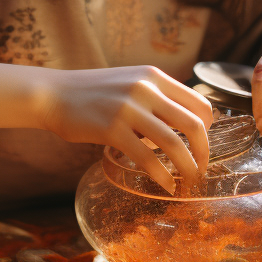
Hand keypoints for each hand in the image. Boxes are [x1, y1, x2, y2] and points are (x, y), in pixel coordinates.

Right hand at [40, 66, 213, 194]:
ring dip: (187, 167)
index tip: (201, 145)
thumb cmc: (93, 92)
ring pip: (174, 143)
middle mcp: (145, 88)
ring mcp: (129, 108)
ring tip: (188, 180)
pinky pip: (147, 158)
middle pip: (194, 124)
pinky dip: (162, 176)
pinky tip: (165, 186)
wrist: (54, 93)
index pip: (199, 103)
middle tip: (201, 169)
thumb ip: (155, 98)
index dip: (208, 129)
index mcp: (153, 76)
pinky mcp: (112, 129)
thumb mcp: (130, 82)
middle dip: (203, 152)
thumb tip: (182, 126)